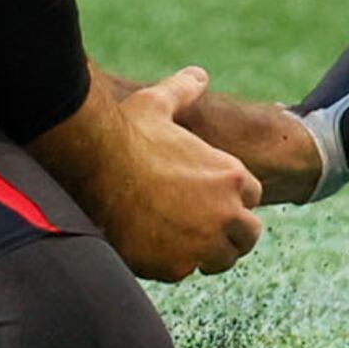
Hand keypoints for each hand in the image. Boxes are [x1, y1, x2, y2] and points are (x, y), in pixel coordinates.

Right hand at [77, 69, 266, 280]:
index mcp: (231, 176)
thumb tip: (197, 75)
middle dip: (231, 233)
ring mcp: (203, 243)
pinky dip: (172, 264)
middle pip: (248, 235)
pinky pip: (184, 272)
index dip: (232, 198)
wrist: (97, 167)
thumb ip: (184, 90)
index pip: (251, 196)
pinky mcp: (175, 266)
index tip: (212, 199)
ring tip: (183, 243)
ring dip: (207, 254)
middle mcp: (226, 212)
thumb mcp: (160, 102)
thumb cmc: (128, 132)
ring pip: (221, 260)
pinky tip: (153, 247)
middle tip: (206, 229)